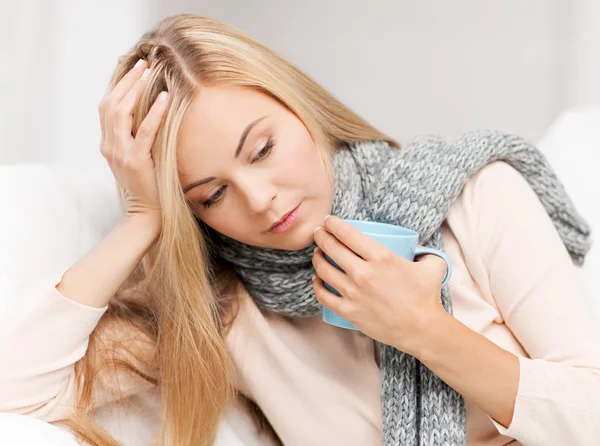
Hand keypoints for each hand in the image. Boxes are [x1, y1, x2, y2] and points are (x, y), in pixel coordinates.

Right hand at [98, 59, 168, 226]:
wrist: (146, 214)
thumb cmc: (147, 186)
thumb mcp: (136, 158)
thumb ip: (135, 139)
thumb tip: (149, 115)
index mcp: (107, 143)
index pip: (107, 107)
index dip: (118, 85)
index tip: (133, 68)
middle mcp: (109, 145)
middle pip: (111, 104)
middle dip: (126, 80)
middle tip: (143, 63)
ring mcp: (119, 153)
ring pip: (121, 113)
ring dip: (136, 89)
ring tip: (151, 72)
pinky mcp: (135, 161)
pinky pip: (144, 131)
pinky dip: (154, 112)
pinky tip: (165, 98)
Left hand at [312, 215, 447, 352]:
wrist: (421, 329)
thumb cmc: (426, 297)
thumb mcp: (432, 266)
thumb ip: (425, 251)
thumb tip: (418, 246)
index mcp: (382, 257)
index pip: (347, 234)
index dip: (333, 223)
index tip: (328, 221)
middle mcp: (364, 273)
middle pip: (332, 248)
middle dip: (321, 236)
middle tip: (319, 233)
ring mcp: (354, 293)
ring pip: (323, 269)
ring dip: (317, 257)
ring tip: (318, 253)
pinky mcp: (348, 311)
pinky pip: (323, 295)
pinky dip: (317, 285)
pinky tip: (318, 279)